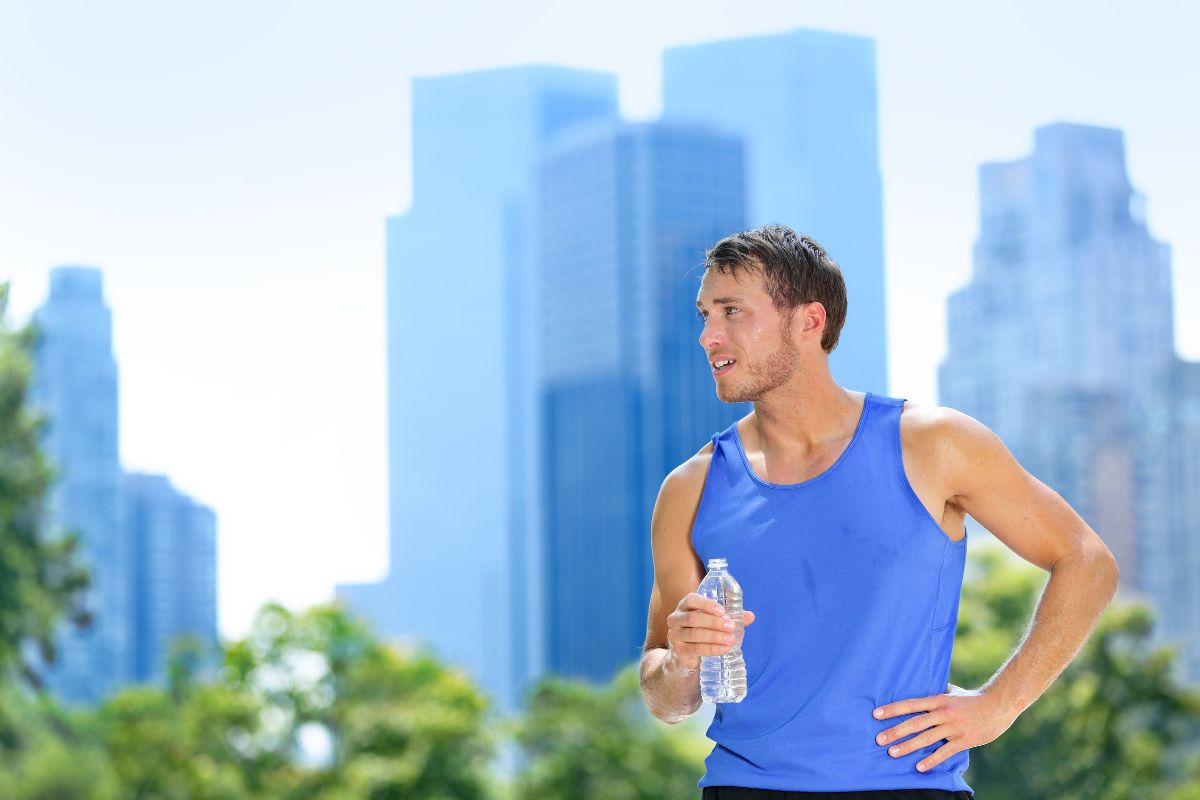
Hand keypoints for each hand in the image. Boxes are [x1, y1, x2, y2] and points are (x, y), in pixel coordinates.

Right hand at [666, 592, 755, 671]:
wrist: (687, 653)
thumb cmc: (702, 630)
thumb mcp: (715, 621)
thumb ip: (731, 617)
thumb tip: (750, 616)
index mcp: (684, 606)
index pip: (691, 600)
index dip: (706, 604)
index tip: (722, 611)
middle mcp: (675, 618)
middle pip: (693, 618)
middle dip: (714, 622)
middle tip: (731, 627)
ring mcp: (674, 635)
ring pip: (694, 634)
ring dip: (715, 636)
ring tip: (730, 639)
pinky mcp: (678, 651)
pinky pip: (695, 649)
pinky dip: (711, 649)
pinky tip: (723, 649)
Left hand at [871, 683, 1015, 771]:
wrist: (998, 705)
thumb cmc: (973, 698)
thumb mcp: (953, 692)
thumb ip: (937, 693)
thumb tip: (922, 685)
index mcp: (939, 700)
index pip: (911, 704)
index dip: (893, 709)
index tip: (876, 714)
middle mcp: (943, 713)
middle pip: (915, 723)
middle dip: (895, 731)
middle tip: (879, 739)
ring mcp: (953, 727)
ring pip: (926, 738)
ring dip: (908, 746)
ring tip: (892, 752)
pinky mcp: (964, 740)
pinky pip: (945, 752)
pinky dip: (931, 760)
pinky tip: (919, 766)